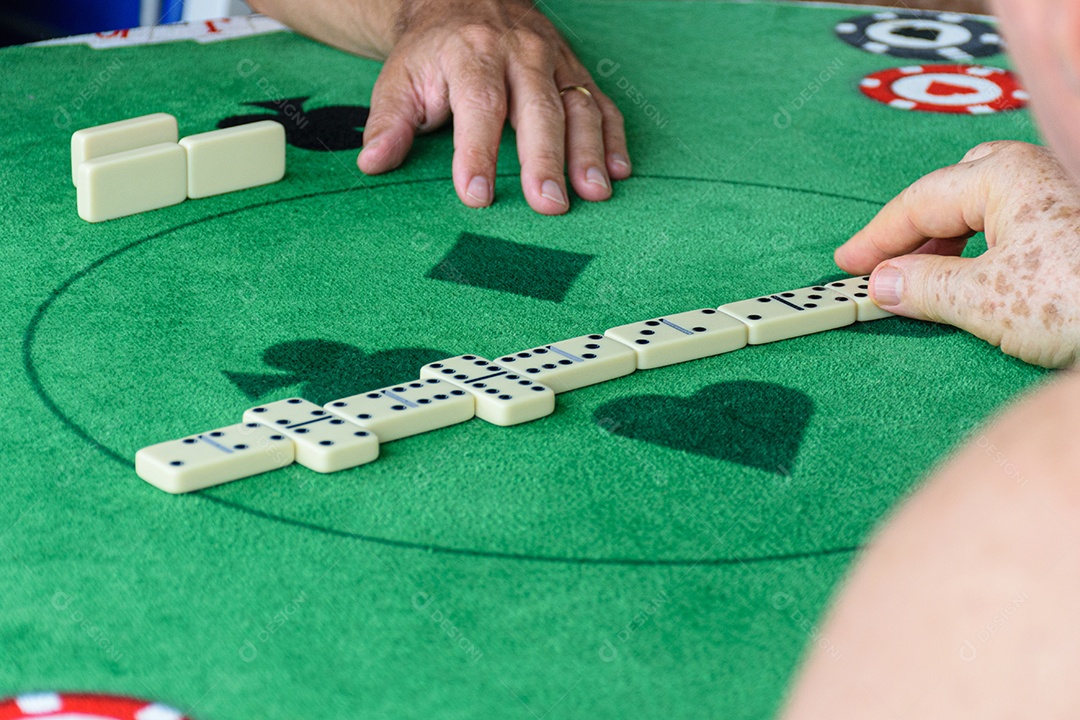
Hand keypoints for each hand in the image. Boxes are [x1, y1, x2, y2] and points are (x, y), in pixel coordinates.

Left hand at [357, 0, 630, 213]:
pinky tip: (618, 172)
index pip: (479, 105)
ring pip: (578, 105)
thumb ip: (389, 123)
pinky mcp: (576, 70)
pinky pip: (601, 102)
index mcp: (471, 52)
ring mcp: (554, 60)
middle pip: (538, 108)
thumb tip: (372, 163)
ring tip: (594, 194)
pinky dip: (614, 138)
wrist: (465, 0)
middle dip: (545, 158)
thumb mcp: (400, 79)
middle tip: (549, 205)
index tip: (477, 196)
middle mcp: (519, 52)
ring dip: (589, 152)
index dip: (478, 152)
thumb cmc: (432, 53)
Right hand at [836, 141, 1079, 367]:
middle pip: (956, 188)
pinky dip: (980, 250)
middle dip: (917, 227)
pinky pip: (1011, 226)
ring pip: (986, 206)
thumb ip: (925, 287)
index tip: (845, 265)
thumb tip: (883, 283)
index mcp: (1005, 177)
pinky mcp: (1073, 232)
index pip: (919, 201)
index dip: (876, 236)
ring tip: (927, 280)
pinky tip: (979, 281)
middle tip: (886, 268)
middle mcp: (1034, 176)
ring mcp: (1059, 202)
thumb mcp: (985, 302)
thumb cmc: (1075, 302)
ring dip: (948, 241)